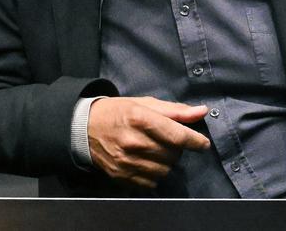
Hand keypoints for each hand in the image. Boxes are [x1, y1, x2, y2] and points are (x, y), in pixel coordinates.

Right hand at [87, 97, 209, 188]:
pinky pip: (152, 182)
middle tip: (166, 140)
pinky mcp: (122, 176)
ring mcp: (127, 161)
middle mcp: (133, 141)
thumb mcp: (143, 104)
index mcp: (139, 118)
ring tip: (154, 150)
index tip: (203, 143)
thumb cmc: (117, 112)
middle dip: (176, 148)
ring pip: (165, 170)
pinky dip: (154, 174)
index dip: (195, 141)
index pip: (178, 136)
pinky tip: (145, 161)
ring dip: (166, 162)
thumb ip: (174, 110)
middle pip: (174, 154)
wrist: (83, 128)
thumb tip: (201, 111)